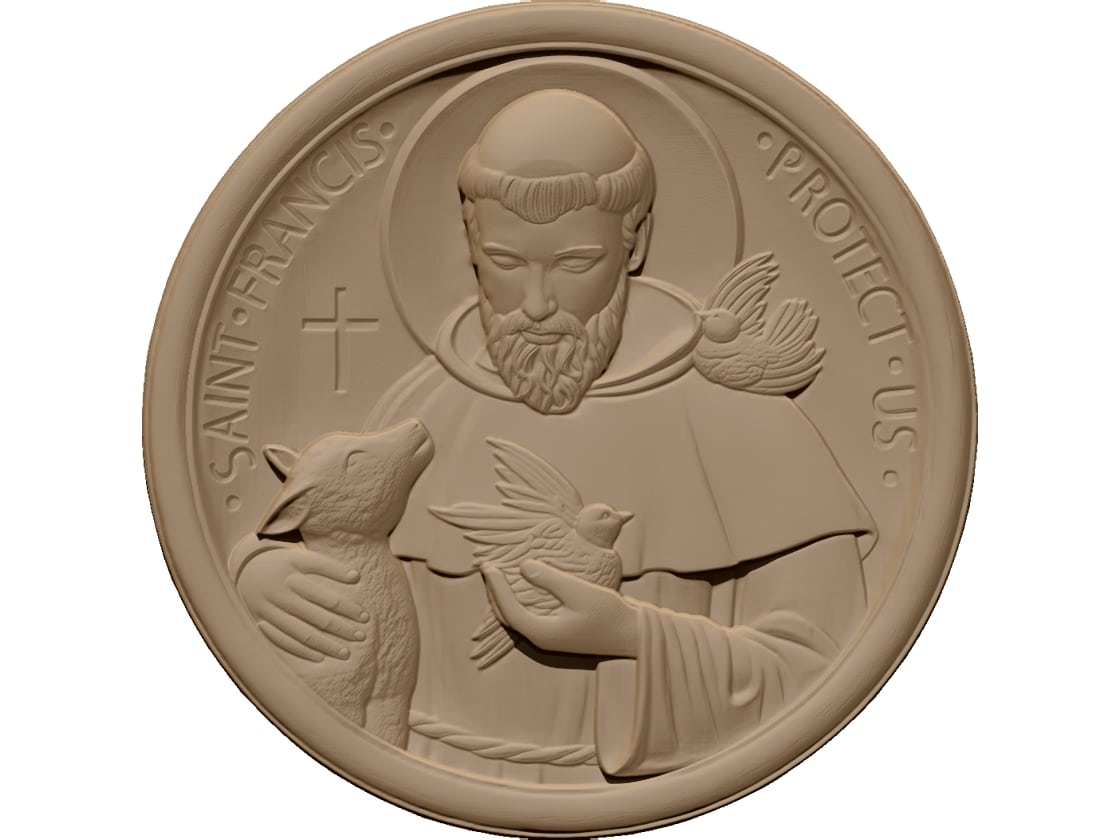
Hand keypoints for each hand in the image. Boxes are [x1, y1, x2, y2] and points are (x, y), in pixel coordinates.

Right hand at [237, 546, 368, 662]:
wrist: (243, 567)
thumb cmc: (282, 563)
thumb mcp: (301, 557)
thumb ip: (328, 566)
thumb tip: (357, 576)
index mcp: (294, 570)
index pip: (327, 593)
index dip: (347, 605)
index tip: (365, 617)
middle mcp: (282, 589)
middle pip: (318, 614)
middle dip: (342, 627)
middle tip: (361, 636)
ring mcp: (270, 607)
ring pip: (302, 631)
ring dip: (326, 644)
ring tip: (346, 652)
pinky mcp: (260, 621)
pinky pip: (283, 640)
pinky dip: (302, 650)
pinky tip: (320, 657)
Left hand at [480, 560, 638, 657]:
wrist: (635, 634)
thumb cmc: (610, 614)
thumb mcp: (579, 592)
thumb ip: (550, 579)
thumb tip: (523, 566)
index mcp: (542, 633)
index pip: (508, 609)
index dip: (495, 586)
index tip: (487, 566)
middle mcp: (542, 638)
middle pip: (506, 616)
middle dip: (494, 592)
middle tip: (487, 567)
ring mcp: (550, 637)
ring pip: (516, 617)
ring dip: (504, 596)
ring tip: (498, 575)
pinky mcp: (558, 632)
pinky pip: (529, 616)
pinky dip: (519, 600)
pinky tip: (521, 586)